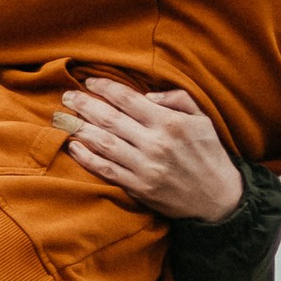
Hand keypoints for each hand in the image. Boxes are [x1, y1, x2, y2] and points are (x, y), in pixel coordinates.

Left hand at [57, 78, 244, 223]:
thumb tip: (147, 95)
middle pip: (110, 119)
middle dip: (84, 104)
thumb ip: (176, 100)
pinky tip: (73, 146)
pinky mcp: (139, 187)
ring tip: (62, 118)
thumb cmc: (209, 154)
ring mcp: (145, 167)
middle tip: (66, 96)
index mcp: (169, 123)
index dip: (105, 88)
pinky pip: (106, 170)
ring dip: (79, 128)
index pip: (128, 99)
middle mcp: (154, 144)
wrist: (218, 199)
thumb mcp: (202, 120)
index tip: (89, 81)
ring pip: (103, 143)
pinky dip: (87, 158)